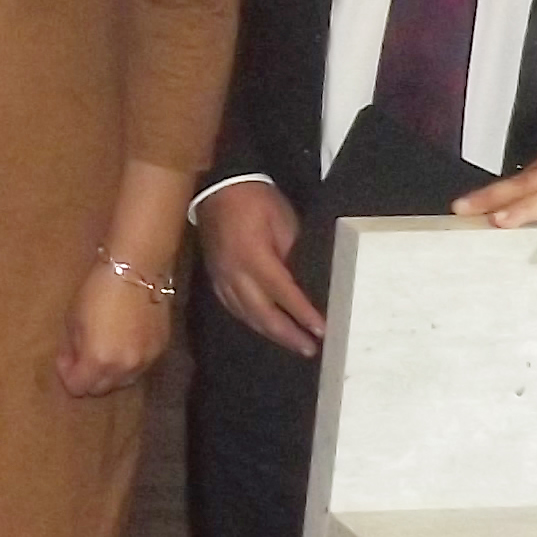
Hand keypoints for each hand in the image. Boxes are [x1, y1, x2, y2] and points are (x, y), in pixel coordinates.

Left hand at [55, 255, 172, 398]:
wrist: (137, 269)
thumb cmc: (98, 290)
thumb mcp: (74, 319)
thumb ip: (73, 348)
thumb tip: (72, 361)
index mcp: (99, 361)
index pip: (79, 387)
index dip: (67, 375)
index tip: (64, 359)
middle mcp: (125, 368)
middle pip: (102, 388)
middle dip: (89, 377)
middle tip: (81, 357)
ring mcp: (147, 360)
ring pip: (124, 380)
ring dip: (111, 373)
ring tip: (103, 351)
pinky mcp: (161, 348)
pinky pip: (141, 367)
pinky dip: (129, 362)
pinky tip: (122, 344)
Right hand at [196, 182, 322, 356]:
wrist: (220, 187)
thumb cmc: (258, 201)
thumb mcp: (285, 223)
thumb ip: (293, 255)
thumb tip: (307, 283)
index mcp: (255, 257)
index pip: (283, 294)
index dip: (303, 314)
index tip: (322, 331)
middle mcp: (235, 274)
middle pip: (262, 313)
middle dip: (287, 334)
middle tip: (309, 349)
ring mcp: (221, 277)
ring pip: (246, 314)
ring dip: (270, 332)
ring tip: (292, 344)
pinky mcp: (214, 277)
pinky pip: (232, 307)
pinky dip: (250, 321)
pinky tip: (263, 327)